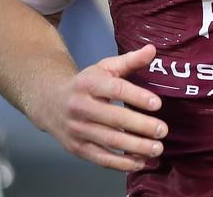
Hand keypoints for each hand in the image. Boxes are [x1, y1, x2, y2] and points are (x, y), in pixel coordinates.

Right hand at [35, 43, 167, 170]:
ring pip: (109, 141)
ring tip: (158, 148)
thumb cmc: (85, 85)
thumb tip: (152, 50)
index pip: (115, 89)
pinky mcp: (77, 148)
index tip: (157, 103)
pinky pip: (102, 158)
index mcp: (88, 83)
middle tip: (163, 130)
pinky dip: (122, 163)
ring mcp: (77, 129)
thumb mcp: (104, 68)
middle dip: (141, 126)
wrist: (50, 103)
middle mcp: (80, 107)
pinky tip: (141, 162)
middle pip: (114, 118)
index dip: (136, 96)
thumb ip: (130, 61)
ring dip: (136, 147)